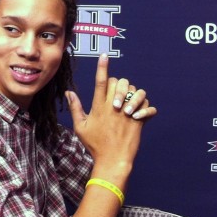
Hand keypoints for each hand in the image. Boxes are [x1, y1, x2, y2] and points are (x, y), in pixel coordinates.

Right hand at [66, 54, 156, 185]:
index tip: (104, 55)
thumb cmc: (95, 145)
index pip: (101, 82)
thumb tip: (69, 93)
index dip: (102, 67)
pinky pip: (148, 106)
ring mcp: (127, 113)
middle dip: (118, 83)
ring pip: (135, 91)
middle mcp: (113, 107)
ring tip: (128, 104)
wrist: (113, 160)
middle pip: (118, 82)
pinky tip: (140, 114)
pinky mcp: (139, 121)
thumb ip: (75, 108)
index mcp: (98, 107)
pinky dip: (146, 107)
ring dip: (133, 94)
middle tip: (116, 94)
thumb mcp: (80, 127)